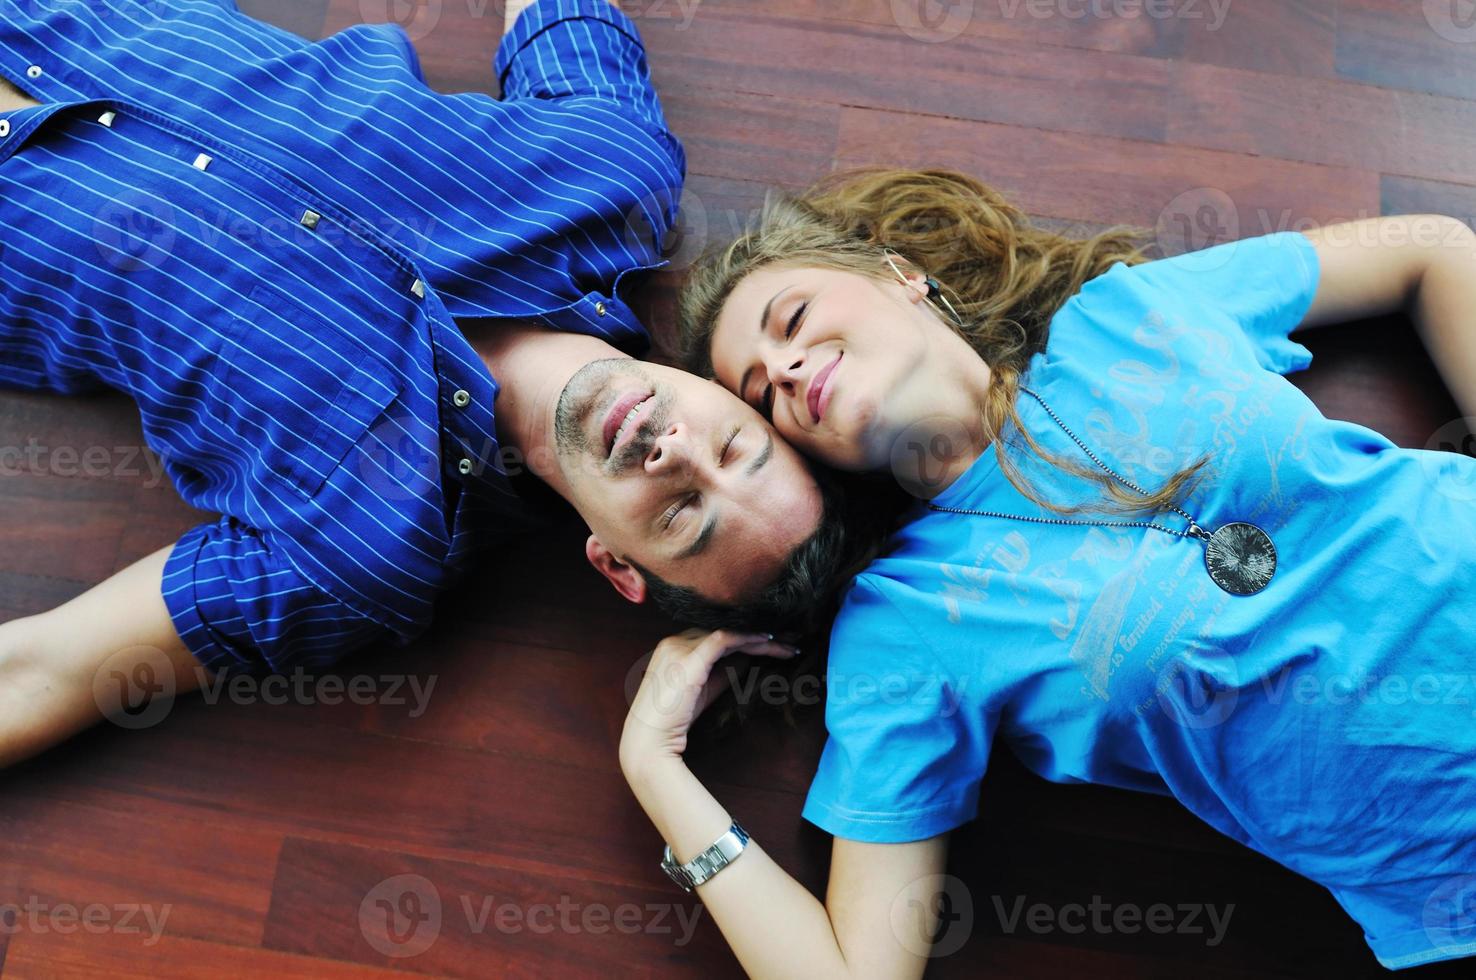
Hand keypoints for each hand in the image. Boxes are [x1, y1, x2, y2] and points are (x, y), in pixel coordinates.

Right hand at [620, 628, 797, 771]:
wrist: (650, 741)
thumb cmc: (673, 721)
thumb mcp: (703, 691)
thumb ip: (722, 673)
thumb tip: (748, 659)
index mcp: (672, 646)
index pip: (715, 633)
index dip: (744, 636)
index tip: (771, 644)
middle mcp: (673, 641)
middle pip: (723, 629)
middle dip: (756, 634)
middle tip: (788, 642)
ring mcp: (679, 647)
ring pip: (728, 632)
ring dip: (760, 638)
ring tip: (787, 646)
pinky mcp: (689, 660)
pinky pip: (724, 639)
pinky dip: (748, 638)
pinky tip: (768, 641)